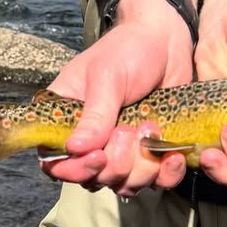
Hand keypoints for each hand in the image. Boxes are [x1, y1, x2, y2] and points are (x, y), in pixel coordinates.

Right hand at [39, 0, 194, 197]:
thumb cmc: (128, 50)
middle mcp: (90, 139)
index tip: (99, 156)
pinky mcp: (149, 154)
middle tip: (130, 130)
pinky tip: (172, 154)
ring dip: (142, 167)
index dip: (74, 169)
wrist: (167, 42)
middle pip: (93, 178)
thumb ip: (94, 114)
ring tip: (151, 128)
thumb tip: (74, 149)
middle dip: (116, 164)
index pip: (54, 162)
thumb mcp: (107, 77)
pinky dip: (165, 174)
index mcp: (66, 119)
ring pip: (124, 184)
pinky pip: (154, 182)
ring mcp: (121, 149)